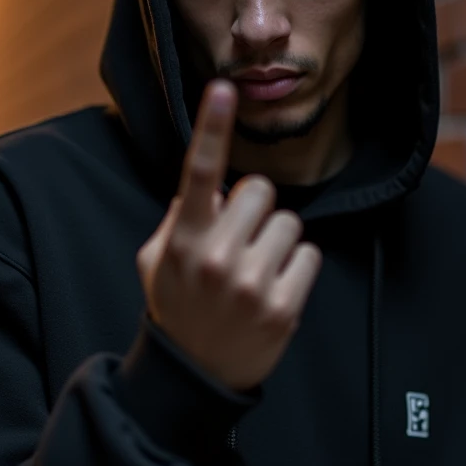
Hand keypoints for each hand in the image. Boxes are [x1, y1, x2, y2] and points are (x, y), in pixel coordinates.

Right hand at [136, 79, 322, 390]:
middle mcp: (217, 259)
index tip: (223, 89)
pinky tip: (274, 289)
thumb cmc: (176, 307)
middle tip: (238, 241)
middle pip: (260, 190)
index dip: (212, 127)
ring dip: (276, 239)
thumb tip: (213, 186)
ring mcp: (253, 285)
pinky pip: (309, 255)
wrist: (195, 376)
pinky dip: (295, 267)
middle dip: (253, 208)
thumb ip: (179, 217)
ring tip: (255, 271)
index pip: (199, 173)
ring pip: (289, 222)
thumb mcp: (156, 260)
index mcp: (184, 241)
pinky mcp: (285, 307)